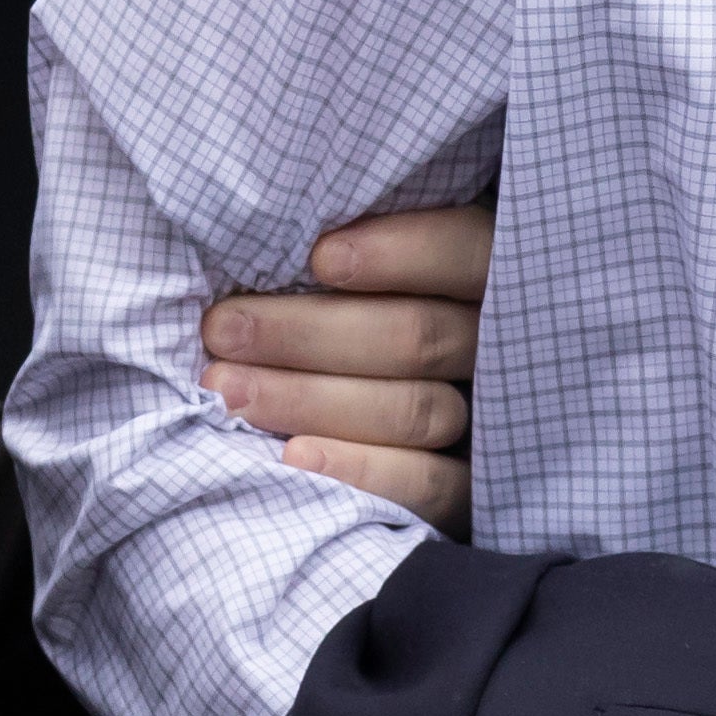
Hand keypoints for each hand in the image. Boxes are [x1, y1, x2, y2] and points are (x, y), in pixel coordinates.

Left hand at [207, 205, 491, 528]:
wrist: (342, 424)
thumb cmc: (326, 308)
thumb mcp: (344, 262)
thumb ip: (335, 246)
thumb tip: (269, 226)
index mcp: (481, 272)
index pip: (465, 251)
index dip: (402, 253)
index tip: (320, 257)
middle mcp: (494, 345)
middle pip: (419, 337)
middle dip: (309, 333)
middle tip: (222, 330)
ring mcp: (488, 421)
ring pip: (416, 409)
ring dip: (311, 399)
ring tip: (227, 392)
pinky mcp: (473, 490)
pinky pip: (428, 485)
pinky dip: (360, 469)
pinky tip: (293, 457)